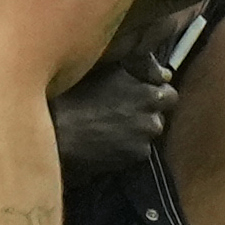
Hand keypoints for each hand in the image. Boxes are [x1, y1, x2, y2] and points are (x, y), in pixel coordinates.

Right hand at [50, 54, 177, 177]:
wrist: (56, 133)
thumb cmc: (72, 96)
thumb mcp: (103, 69)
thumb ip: (138, 68)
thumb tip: (164, 74)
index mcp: (146, 89)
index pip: (168, 91)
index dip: (153, 91)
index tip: (138, 92)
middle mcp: (151, 113)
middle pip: (161, 112)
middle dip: (148, 111)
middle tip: (123, 111)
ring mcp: (145, 137)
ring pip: (149, 132)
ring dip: (138, 129)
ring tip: (111, 127)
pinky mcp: (136, 156)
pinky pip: (139, 149)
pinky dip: (128, 146)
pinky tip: (107, 142)